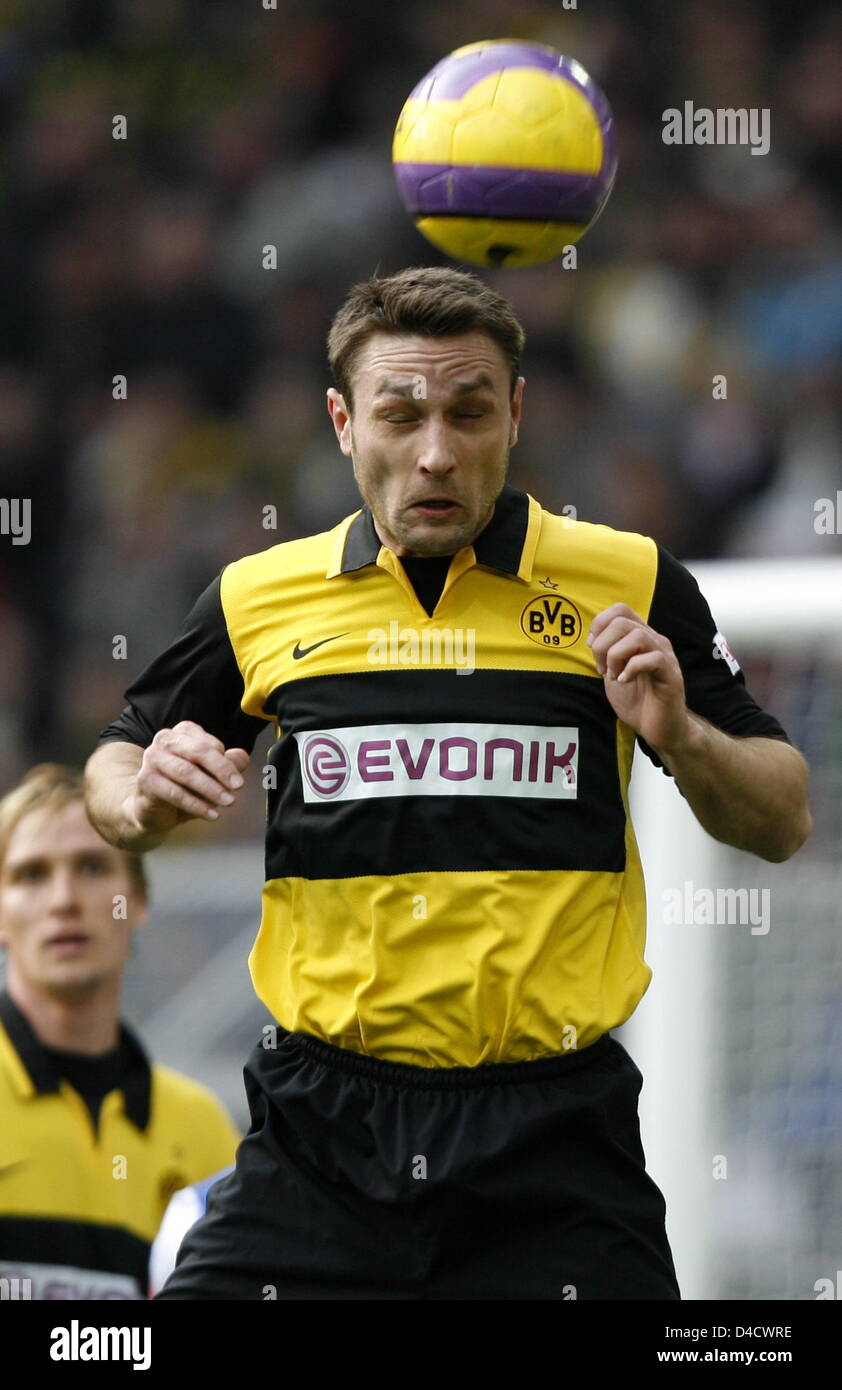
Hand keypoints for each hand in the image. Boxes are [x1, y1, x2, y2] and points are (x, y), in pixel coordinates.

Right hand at [122, 721, 250, 832]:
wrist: (153, 810)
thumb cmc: (183, 787)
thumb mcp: (211, 776)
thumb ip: (228, 764)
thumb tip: (242, 758)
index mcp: (184, 733)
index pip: (210, 744)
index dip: (227, 764)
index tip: (238, 781)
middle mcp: (166, 740)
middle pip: (199, 752)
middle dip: (222, 770)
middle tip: (237, 787)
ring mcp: (152, 758)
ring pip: (186, 772)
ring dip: (210, 789)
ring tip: (227, 802)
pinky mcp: (145, 779)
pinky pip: (174, 792)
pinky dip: (195, 805)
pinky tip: (210, 813)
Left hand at [587, 603, 690, 754]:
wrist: (658, 729)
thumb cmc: (638, 701)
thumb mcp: (613, 672)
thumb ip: (605, 654)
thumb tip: (591, 639)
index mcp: (641, 637)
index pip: (620, 609)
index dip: (599, 624)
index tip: (593, 648)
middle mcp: (655, 641)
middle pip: (622, 621)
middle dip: (603, 645)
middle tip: (602, 669)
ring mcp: (665, 656)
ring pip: (637, 635)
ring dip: (616, 656)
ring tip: (614, 675)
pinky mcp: (671, 675)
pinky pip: (653, 658)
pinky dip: (632, 669)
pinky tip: (625, 682)